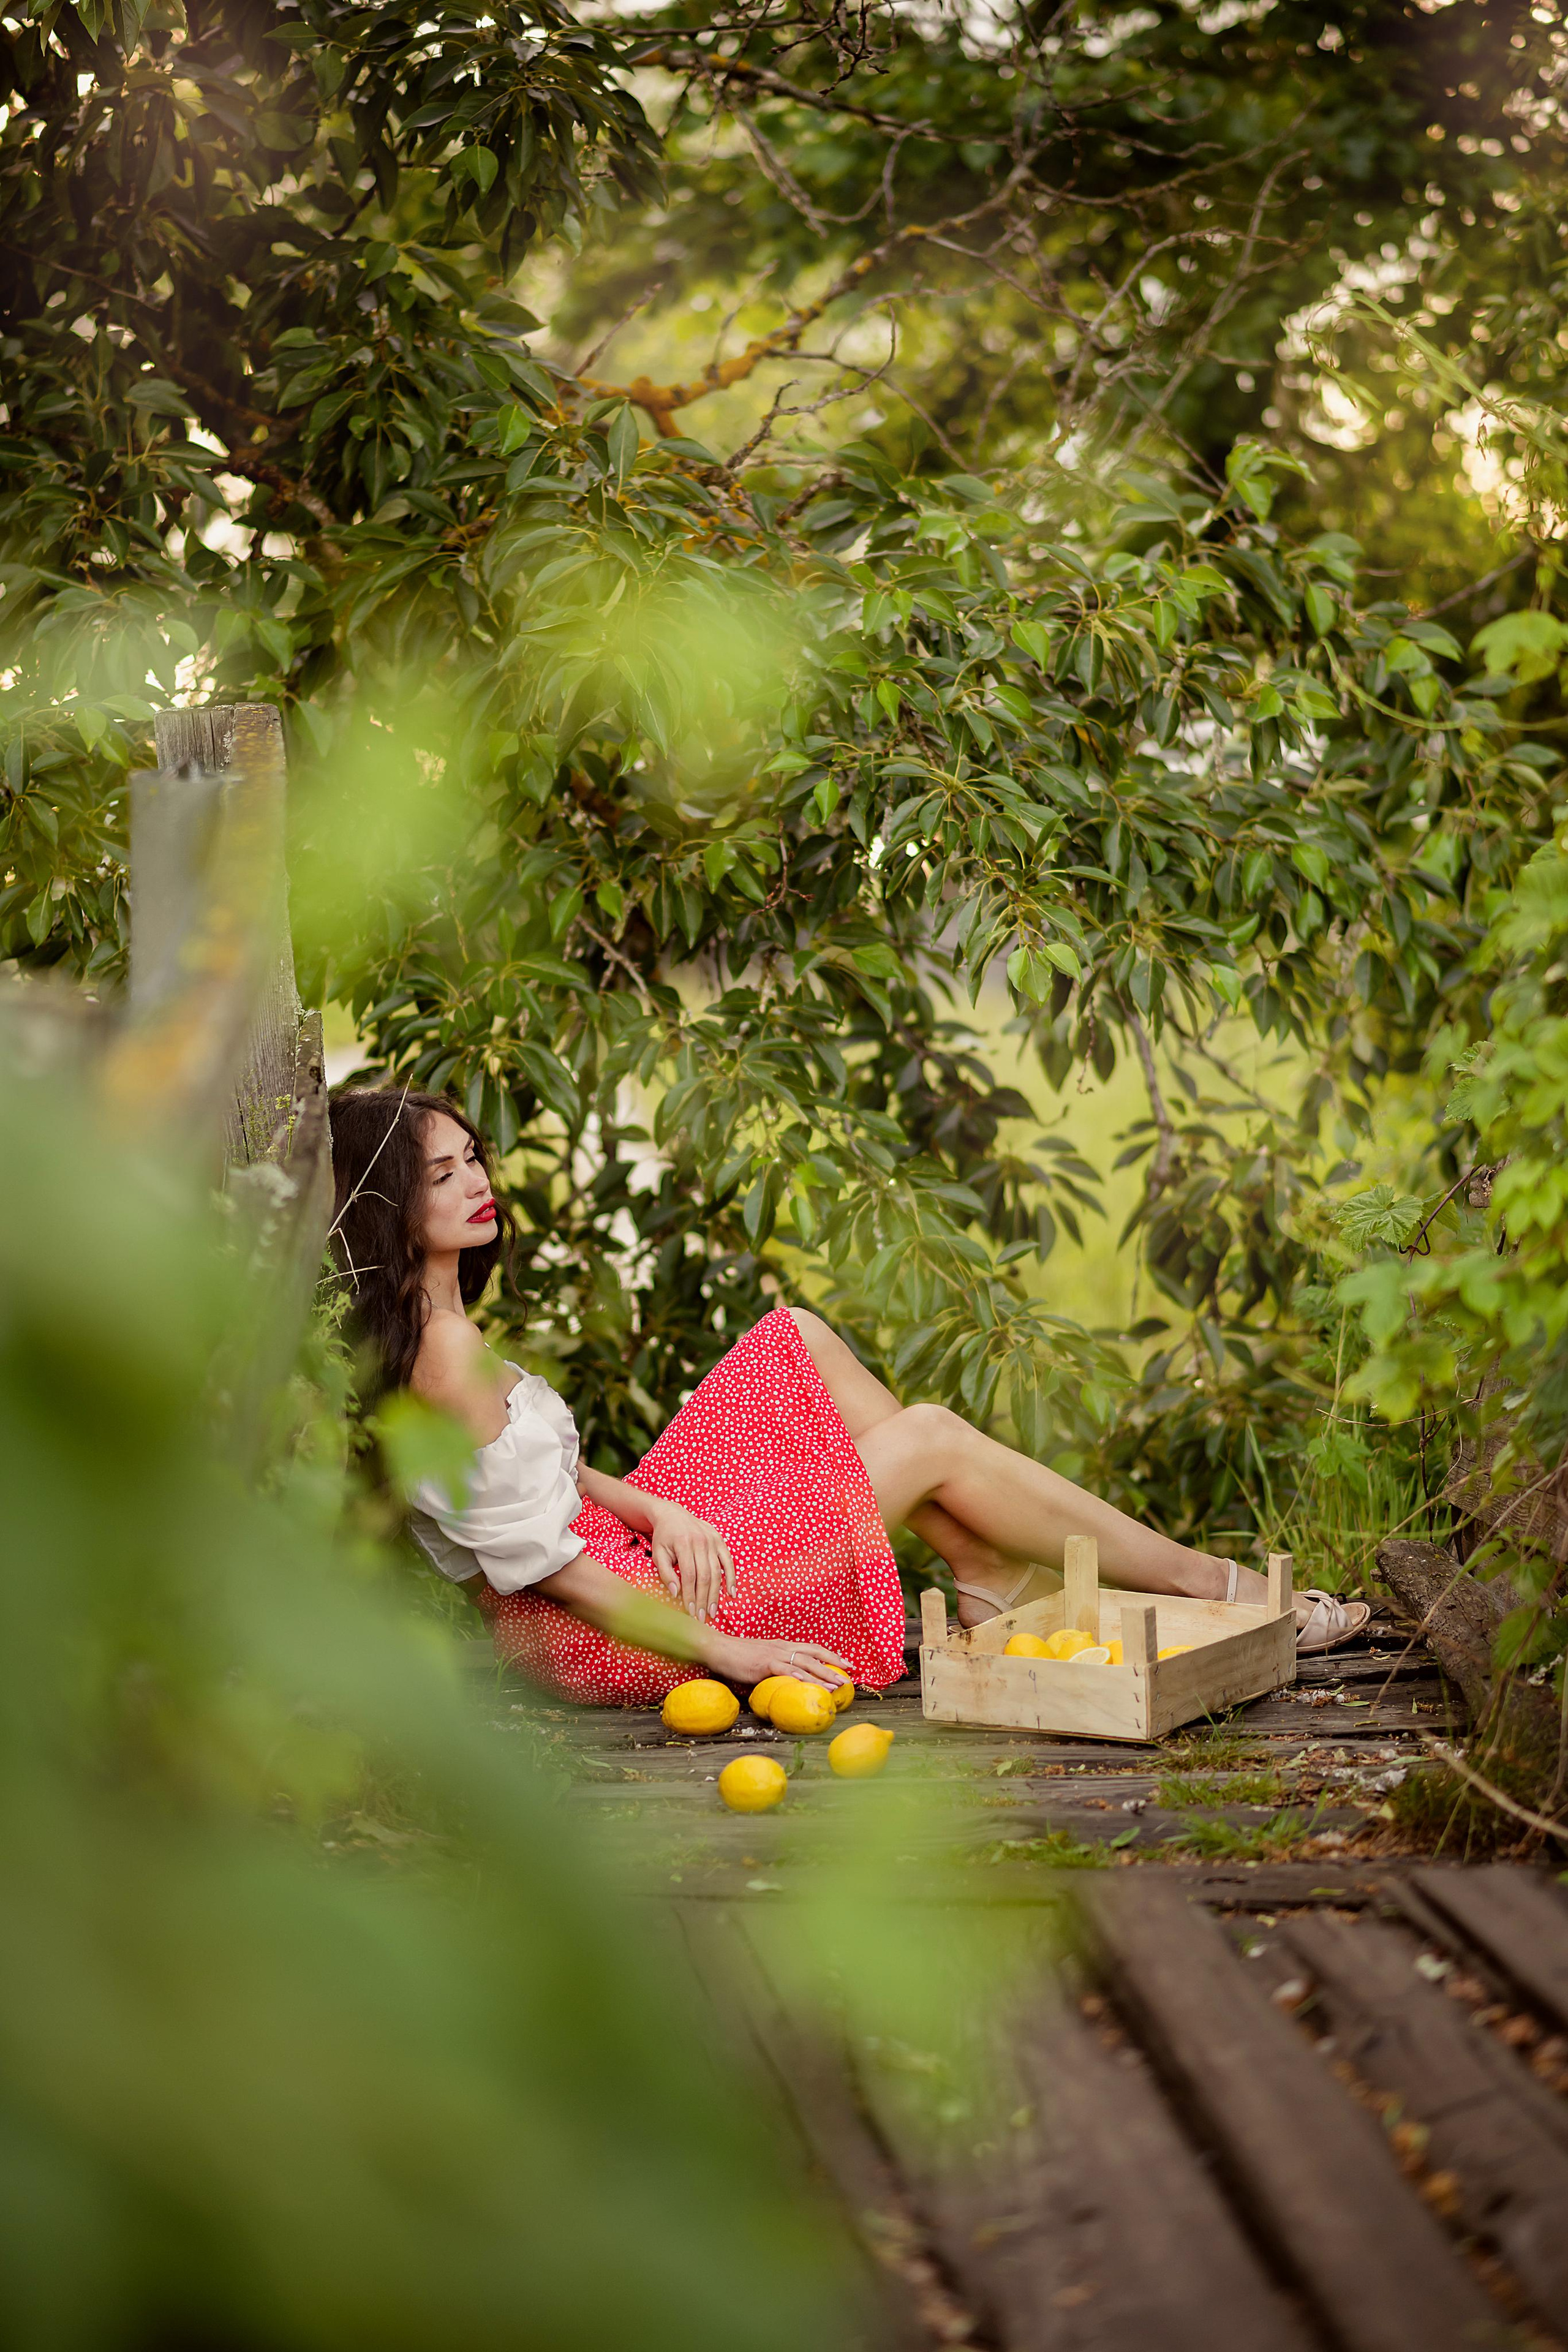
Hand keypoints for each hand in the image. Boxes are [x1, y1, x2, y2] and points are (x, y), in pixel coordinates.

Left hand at [648, 1502, 735, 1621]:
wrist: (673, 1514)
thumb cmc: (664, 1537)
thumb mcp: (658, 1553)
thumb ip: (665, 1573)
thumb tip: (676, 1593)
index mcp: (684, 1544)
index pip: (689, 1575)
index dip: (690, 1595)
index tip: (690, 1612)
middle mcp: (701, 1542)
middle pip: (705, 1576)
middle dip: (704, 1599)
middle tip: (702, 1618)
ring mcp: (713, 1540)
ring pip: (717, 1572)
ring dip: (716, 1594)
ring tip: (713, 1611)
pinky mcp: (720, 1540)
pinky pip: (729, 1561)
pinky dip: (731, 1578)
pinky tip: (731, 1593)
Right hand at [704, 1632, 850, 1691]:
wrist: (719, 1648)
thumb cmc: (739, 1656)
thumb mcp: (764, 1659)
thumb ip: (778, 1666)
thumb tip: (791, 1678)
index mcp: (784, 1645)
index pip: (814, 1648)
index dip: (832, 1655)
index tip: (847, 1665)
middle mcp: (783, 1647)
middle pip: (815, 1654)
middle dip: (834, 1665)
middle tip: (849, 1676)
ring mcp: (774, 1654)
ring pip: (804, 1662)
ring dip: (822, 1674)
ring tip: (835, 1685)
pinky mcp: (763, 1663)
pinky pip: (783, 1668)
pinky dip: (796, 1674)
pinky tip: (806, 1681)